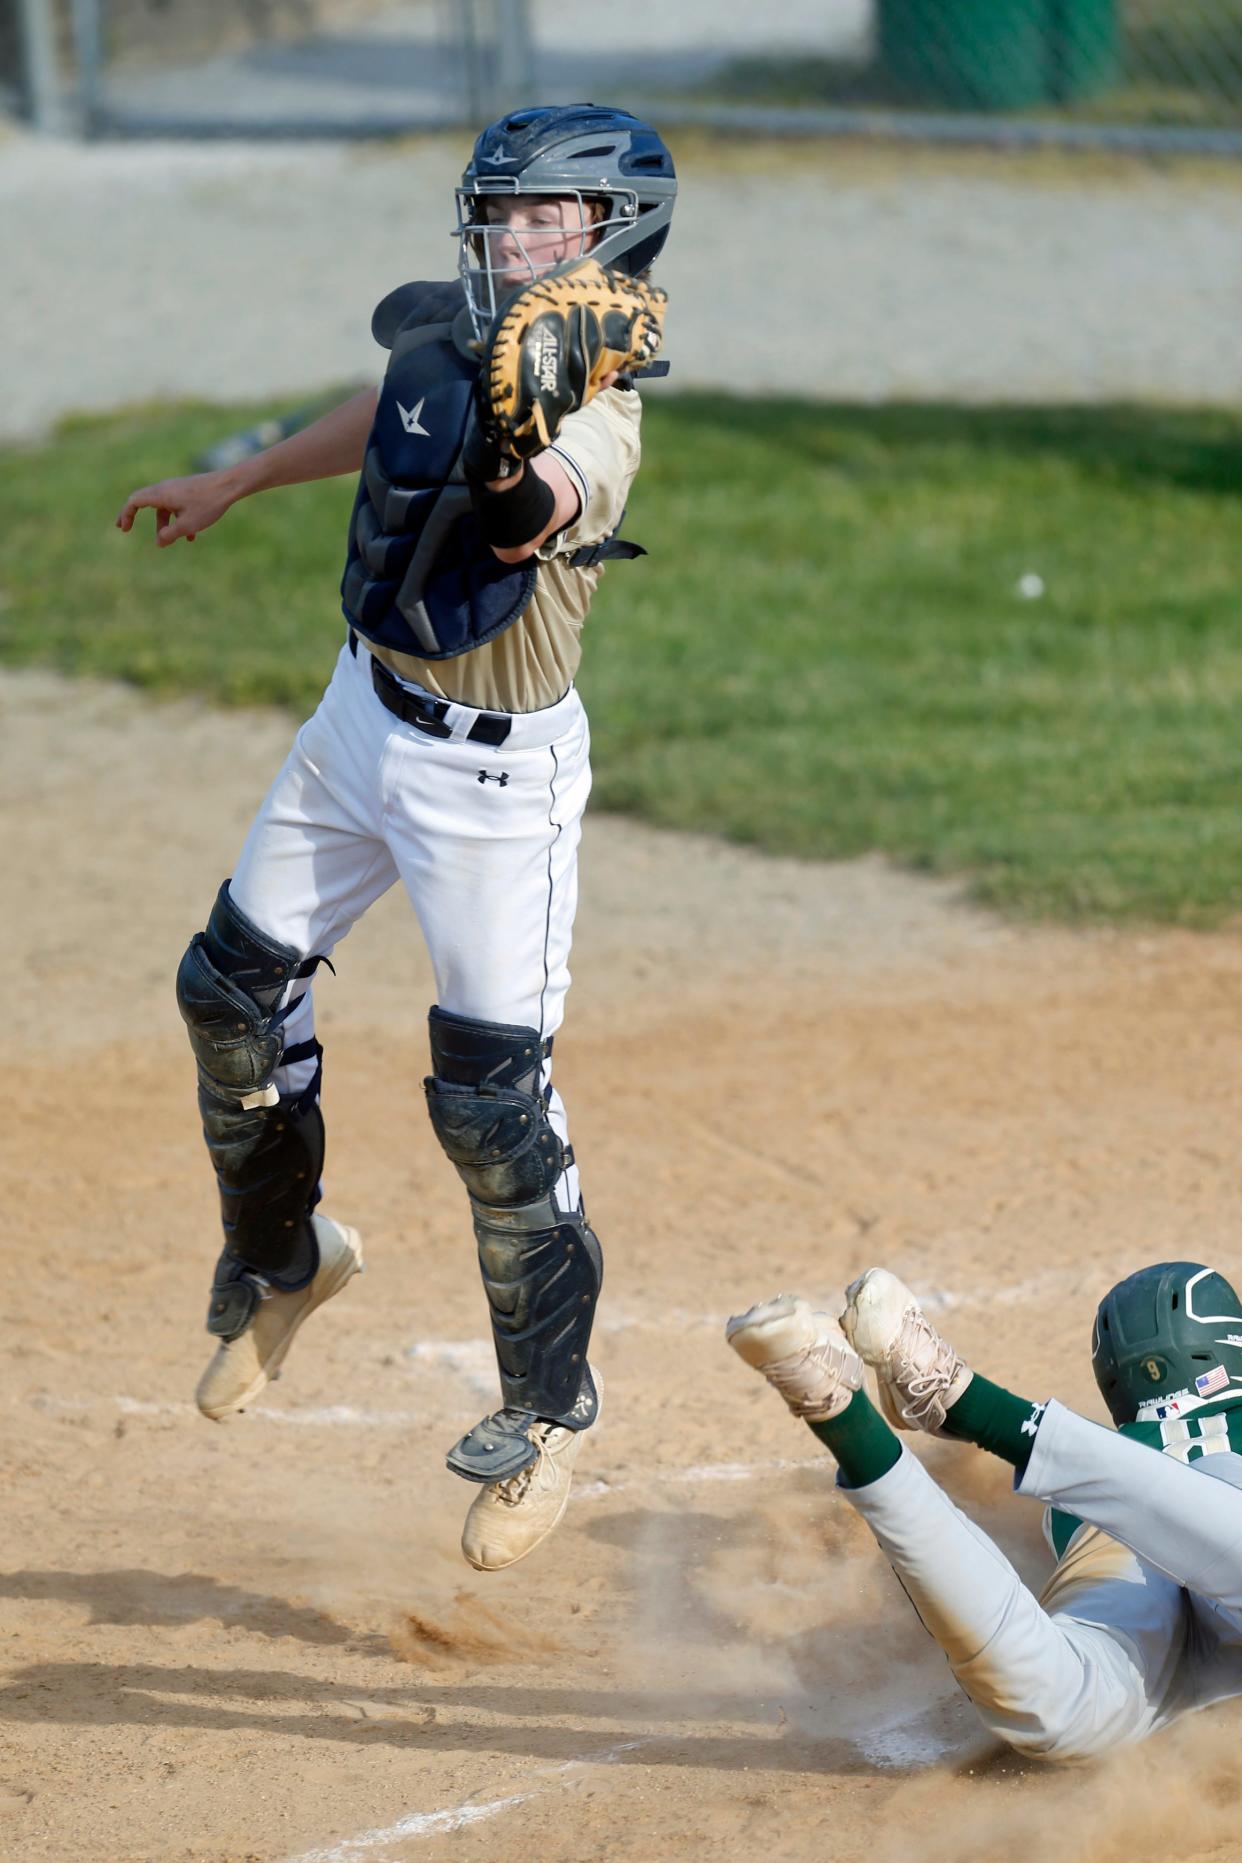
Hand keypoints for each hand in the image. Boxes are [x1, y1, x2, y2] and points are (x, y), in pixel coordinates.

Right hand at [115, 469, 237, 545]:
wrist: (229, 485)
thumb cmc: (208, 504)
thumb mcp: (188, 525)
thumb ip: (170, 535)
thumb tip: (159, 542)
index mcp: (161, 494)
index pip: (134, 501)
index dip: (126, 515)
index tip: (124, 529)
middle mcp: (165, 488)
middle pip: (143, 501)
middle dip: (133, 515)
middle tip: (124, 527)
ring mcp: (176, 488)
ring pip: (163, 507)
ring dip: (163, 524)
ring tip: (169, 540)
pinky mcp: (187, 490)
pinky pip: (176, 505)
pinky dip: (177, 519)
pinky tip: (191, 537)